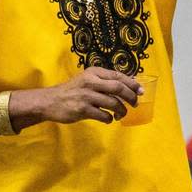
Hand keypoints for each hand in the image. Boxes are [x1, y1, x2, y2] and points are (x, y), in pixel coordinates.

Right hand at [18, 67, 140, 125]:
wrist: (50, 101)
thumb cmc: (73, 91)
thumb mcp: (87, 79)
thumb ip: (105, 81)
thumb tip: (129, 84)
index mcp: (94, 72)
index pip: (118, 76)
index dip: (132, 84)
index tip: (141, 91)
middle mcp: (91, 81)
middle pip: (119, 88)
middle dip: (131, 97)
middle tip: (134, 104)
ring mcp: (86, 96)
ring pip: (113, 103)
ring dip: (121, 111)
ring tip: (120, 115)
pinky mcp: (82, 109)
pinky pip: (104, 115)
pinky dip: (110, 119)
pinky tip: (108, 119)